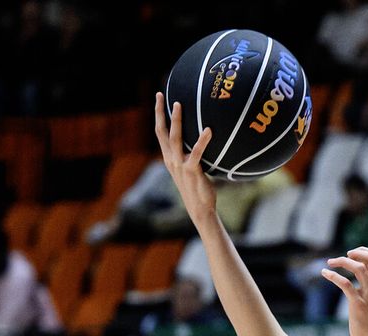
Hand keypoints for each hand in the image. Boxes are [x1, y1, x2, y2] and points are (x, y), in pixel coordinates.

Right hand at [154, 93, 217, 224]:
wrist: (200, 209)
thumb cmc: (198, 188)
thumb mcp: (191, 169)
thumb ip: (191, 154)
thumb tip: (203, 137)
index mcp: (169, 158)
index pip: (160, 132)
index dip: (159, 115)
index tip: (159, 98)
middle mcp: (171, 160)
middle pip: (162, 132)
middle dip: (160, 112)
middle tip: (161, 94)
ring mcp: (180, 165)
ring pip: (175, 139)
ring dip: (176, 121)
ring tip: (179, 105)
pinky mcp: (192, 171)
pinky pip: (196, 153)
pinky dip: (202, 141)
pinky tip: (209, 130)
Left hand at [322, 247, 367, 335]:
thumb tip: (359, 275)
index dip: (363, 251)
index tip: (351, 255)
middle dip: (356, 252)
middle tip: (344, 256)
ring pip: (359, 268)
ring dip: (342, 261)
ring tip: (330, 262)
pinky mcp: (358, 304)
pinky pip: (346, 284)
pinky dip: (333, 276)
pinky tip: (324, 274)